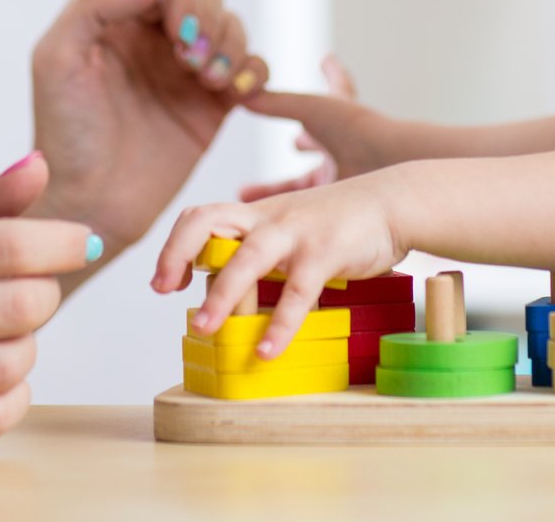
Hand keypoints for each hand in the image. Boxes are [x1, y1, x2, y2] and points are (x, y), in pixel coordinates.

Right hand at [0, 153, 94, 458]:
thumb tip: (39, 168)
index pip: (3, 245)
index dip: (62, 242)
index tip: (85, 241)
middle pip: (18, 306)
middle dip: (43, 294)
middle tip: (30, 289)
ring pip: (10, 364)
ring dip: (28, 346)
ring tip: (5, 333)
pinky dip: (12, 395)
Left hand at [27, 0, 267, 255]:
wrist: (90, 204)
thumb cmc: (65, 134)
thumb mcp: (58, 56)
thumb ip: (96, 3)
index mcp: (119, 20)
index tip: (176, 35)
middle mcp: (155, 38)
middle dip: (210, 20)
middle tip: (191, 63)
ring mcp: (187, 71)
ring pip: (233, 26)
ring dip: (230, 45)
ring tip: (207, 82)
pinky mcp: (214, 105)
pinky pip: (253, 68)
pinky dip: (254, 71)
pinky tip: (234, 93)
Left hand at [149, 171, 408, 363]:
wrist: (392, 202)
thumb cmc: (339, 221)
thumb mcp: (292, 226)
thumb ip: (262, 247)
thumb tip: (232, 287)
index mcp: (257, 213)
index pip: (201, 216)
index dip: (176, 245)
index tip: (165, 281)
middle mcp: (269, 217)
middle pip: (207, 222)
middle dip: (176, 254)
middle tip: (162, 291)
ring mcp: (296, 232)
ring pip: (246, 258)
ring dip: (220, 295)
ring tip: (203, 327)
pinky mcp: (326, 252)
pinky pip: (297, 292)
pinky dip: (280, 325)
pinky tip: (268, 351)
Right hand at [237, 54, 400, 198]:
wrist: (386, 166)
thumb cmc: (355, 128)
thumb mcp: (310, 108)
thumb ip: (277, 104)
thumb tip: (244, 95)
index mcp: (340, 118)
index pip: (335, 91)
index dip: (332, 75)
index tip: (329, 60)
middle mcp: (344, 146)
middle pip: (320, 143)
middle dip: (305, 142)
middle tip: (296, 142)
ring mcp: (343, 176)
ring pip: (307, 181)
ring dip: (279, 186)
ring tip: (247, 192)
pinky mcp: (337, 205)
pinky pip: (305, 206)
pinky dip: (282, 208)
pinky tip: (265, 215)